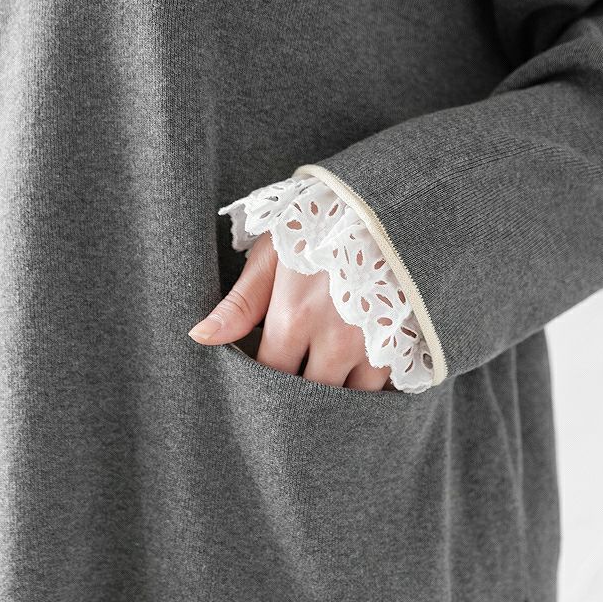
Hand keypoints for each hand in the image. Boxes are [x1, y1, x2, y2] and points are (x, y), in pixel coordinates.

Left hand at [188, 233, 391, 389]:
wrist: (394, 202)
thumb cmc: (324, 223)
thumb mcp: (275, 253)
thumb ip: (240, 303)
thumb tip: (200, 336)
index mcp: (294, 317)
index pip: (268, 374)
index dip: (261, 379)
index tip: (262, 369)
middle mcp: (334, 341)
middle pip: (305, 396)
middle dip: (294, 394)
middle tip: (291, 375)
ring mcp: (372, 346)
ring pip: (345, 399)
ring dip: (330, 394)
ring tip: (320, 378)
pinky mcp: (402, 345)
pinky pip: (379, 390)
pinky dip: (364, 387)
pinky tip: (354, 373)